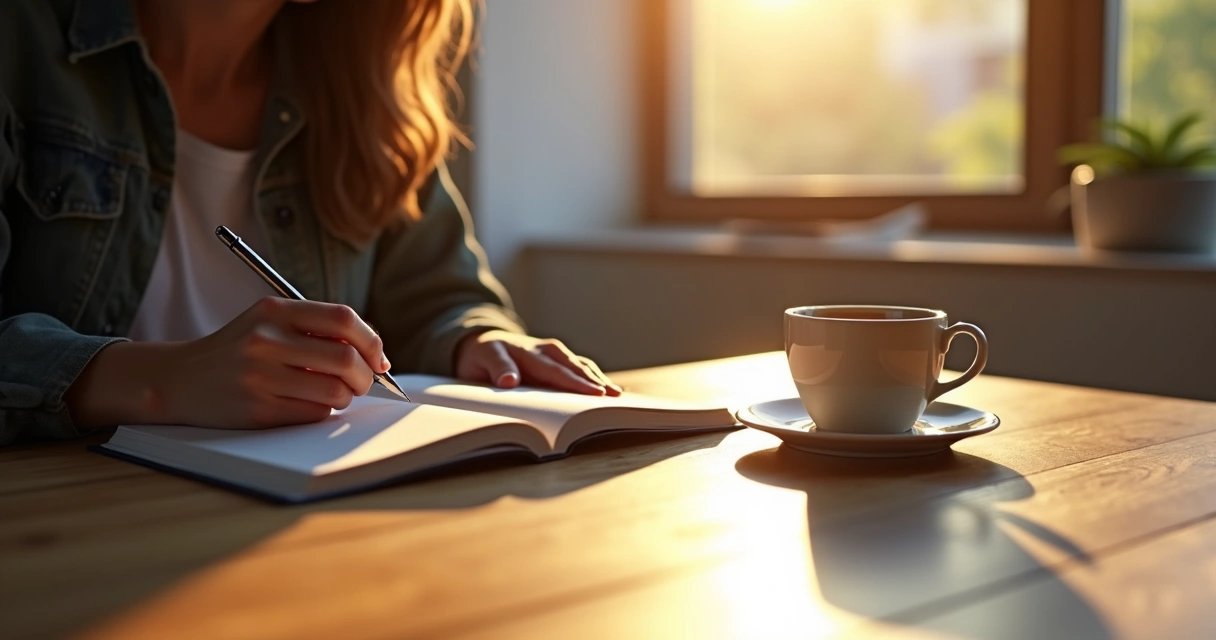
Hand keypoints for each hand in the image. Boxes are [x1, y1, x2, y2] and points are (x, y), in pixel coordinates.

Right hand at [165, 297, 390, 426]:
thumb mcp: (268, 322)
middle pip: (346, 357)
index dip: (371, 340)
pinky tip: (308, 404)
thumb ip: (316, 328)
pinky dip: (323, 411)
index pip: (343, 318)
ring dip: (346, 396)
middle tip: (363, 382)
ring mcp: (260, 376)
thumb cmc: (238, 350)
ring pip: (335, 390)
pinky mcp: (258, 410)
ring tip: (335, 393)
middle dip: (365, 375)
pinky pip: (314, 413)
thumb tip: (374, 353)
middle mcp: (266, 340)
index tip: (378, 358)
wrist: (179, 379)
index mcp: (274, 311)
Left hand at [455, 330, 621, 395]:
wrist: (482, 341)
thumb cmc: (482, 356)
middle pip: (575, 368)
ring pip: (581, 366)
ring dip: (598, 379)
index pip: (556, 372)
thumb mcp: (481, 360)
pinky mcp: (559, 358)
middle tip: (614, 397)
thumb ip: (496, 368)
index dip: (576, 384)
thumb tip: (509, 382)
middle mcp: (547, 350)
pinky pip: (580, 367)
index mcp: (530, 352)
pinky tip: (608, 389)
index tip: (595, 393)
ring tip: (617, 395)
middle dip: (595, 382)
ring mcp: (555, 353)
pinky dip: (594, 377)